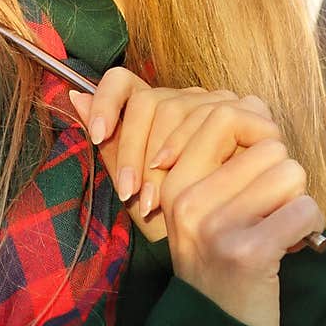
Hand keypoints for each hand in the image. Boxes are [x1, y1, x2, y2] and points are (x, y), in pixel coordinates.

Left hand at [67, 70, 269, 234]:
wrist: (219, 244)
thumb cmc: (177, 217)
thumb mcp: (135, 186)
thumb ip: (110, 146)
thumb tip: (75, 97)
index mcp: (157, 112)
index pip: (124, 81)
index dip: (106, 101)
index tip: (97, 137)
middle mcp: (188, 99)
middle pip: (148, 100)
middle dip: (132, 150)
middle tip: (130, 193)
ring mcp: (219, 103)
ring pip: (174, 107)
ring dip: (156, 157)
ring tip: (154, 199)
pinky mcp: (251, 114)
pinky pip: (215, 115)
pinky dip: (190, 145)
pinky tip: (181, 171)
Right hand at [68, 72, 324, 325]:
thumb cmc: (216, 260)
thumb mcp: (195, 204)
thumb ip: (203, 151)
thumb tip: (185, 100)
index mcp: (172, 181)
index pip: (223, 112)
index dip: (255, 131)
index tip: (253, 167)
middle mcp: (187, 199)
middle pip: (267, 143)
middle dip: (280, 174)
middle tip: (266, 208)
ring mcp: (216, 226)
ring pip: (291, 173)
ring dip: (294, 203)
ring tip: (273, 229)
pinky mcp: (249, 252)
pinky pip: (305, 210)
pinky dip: (309, 230)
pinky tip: (288, 248)